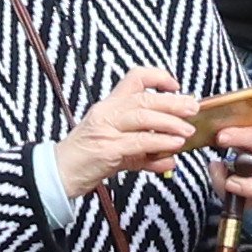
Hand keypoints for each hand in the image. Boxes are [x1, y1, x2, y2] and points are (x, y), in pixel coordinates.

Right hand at [51, 64, 194, 201]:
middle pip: (144, 98)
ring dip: (170, 123)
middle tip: (193, 108)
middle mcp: (106, 113)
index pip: (134, 78)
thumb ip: (144, 154)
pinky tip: (174, 146)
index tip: (175, 85)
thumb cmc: (85, 159)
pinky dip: (160, 142)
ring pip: (143, 117)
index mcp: (108, 106)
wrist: (58, 174)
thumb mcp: (118, 151)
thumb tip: (170, 159)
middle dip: (173, 102)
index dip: (157, 77)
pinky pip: (140, 142)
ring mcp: (105, 130)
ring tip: (187, 130)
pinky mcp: (107, 149)